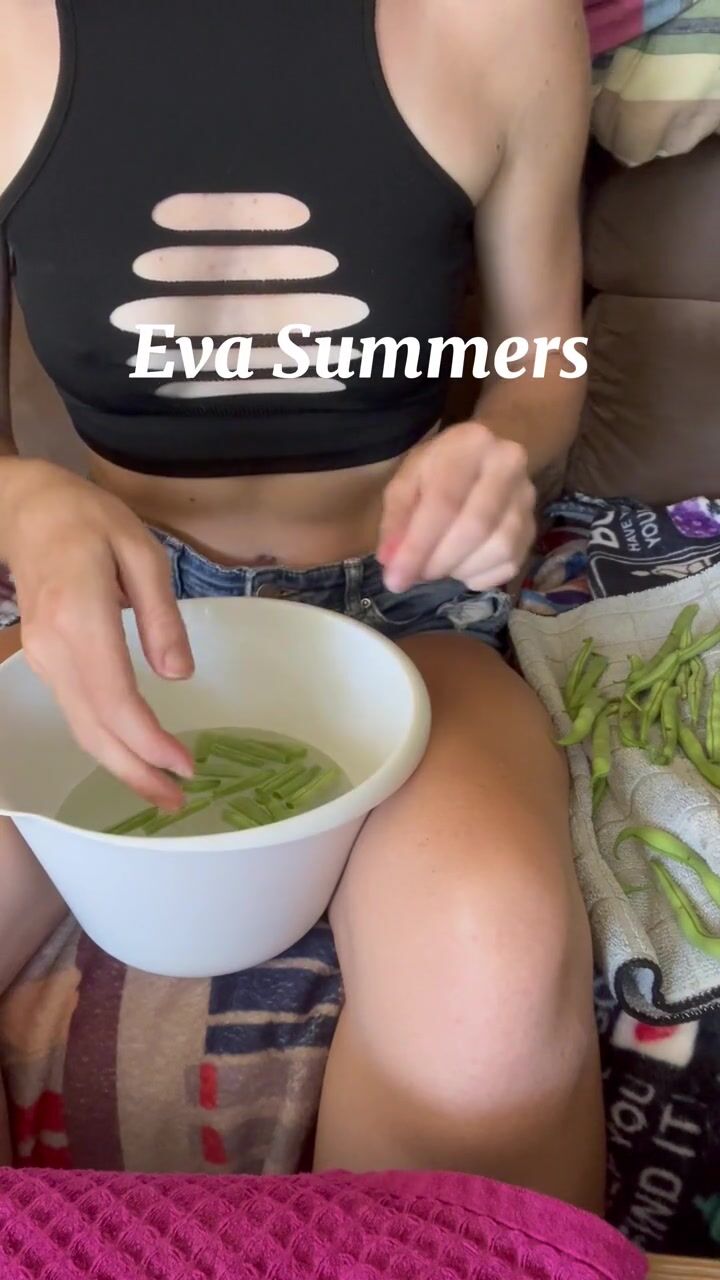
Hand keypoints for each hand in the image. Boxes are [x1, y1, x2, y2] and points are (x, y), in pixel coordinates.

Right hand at [1, 460, 194, 806]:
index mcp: (81, 617)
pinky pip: (75, 711)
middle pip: (94, 728)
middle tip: (177, 803)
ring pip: (80, 727)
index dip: (150, 743)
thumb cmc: (89, 521)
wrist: (25, 510)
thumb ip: (160, 614)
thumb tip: (178, 675)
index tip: (187, 766)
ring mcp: (43, 658)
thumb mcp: (140, 550)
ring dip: (120, 764)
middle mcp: (55, 649)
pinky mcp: (43, 660)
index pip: (116, 700)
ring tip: (162, 791)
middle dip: (136, 773)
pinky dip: (105, 740)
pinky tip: (133, 752)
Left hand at [377, 421, 535, 592]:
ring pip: (498, 549)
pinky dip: (478, 576)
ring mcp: (527, 498)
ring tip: (437, 565)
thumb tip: (392, 561)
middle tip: (415, 575)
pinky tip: (460, 565)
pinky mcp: (533, 527)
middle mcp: (509, 465)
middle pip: (476, 527)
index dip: (418, 547)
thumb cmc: (441, 467)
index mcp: (471, 443)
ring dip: (459, 569)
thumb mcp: (408, 479)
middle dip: (438, 562)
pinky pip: (509, 565)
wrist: (490, 455)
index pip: (444, 502)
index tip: (395, 579)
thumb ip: (396, 518)